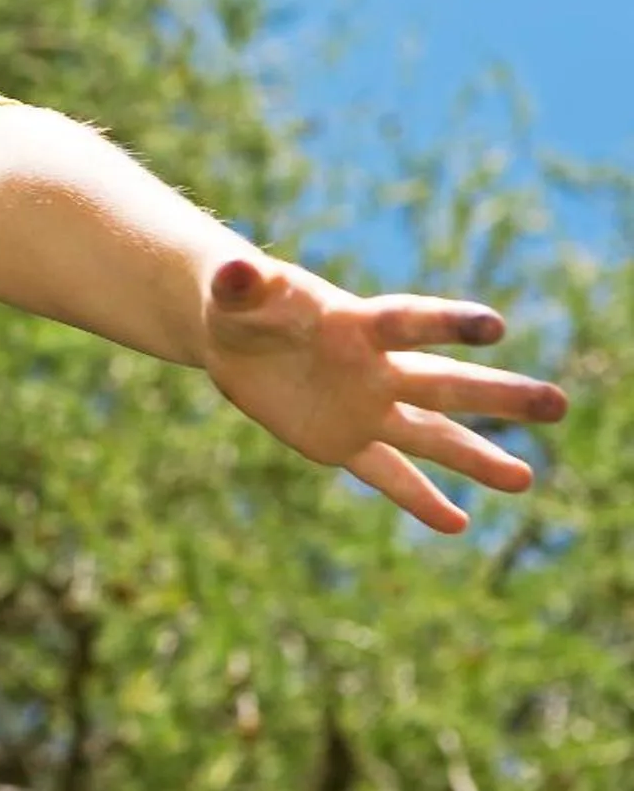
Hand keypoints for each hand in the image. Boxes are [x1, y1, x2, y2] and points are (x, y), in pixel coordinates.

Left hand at [200, 257, 567, 533]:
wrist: (232, 332)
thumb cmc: (241, 300)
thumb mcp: (234, 289)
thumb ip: (241, 281)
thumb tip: (234, 266)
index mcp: (355, 324)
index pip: (407, 322)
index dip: (445, 323)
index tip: (494, 326)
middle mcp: (373, 369)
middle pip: (440, 384)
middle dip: (496, 395)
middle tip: (557, 404)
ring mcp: (363, 408)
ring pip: (428, 436)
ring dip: (475, 458)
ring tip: (525, 480)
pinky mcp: (340, 441)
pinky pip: (386, 474)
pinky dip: (418, 498)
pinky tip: (458, 523)